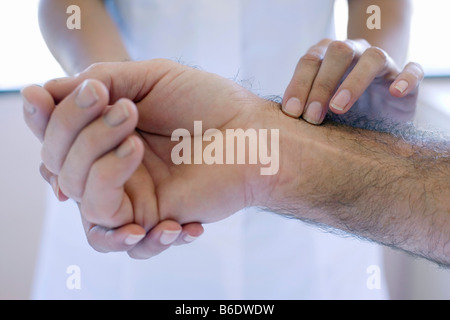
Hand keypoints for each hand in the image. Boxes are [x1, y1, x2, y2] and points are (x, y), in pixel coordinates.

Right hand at [22, 59, 276, 258]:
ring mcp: (132, 194)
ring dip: (101, 169)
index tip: (56, 96)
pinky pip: (119, 239)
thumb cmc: (207, 102)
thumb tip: (46, 92)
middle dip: (84, 133)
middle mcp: (112, 164)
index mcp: (107, 131)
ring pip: (82, 198)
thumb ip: (100, 80)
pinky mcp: (153, 219)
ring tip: (139, 147)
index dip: (48, 119)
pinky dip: (134, 230)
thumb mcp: (150, 77)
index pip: (56, 133)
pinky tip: (171, 217)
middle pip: (61, 164)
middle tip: (126, 111)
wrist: (252, 134)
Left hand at [282, 38, 423, 123]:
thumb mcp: (316, 110)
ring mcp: (382, 64)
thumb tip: (276, 123)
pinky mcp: (405, 78)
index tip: (291, 112)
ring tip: (339, 108)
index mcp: (327, 57)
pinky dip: (406, 78)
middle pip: (338, 52)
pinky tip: (395, 93)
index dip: (299, 84)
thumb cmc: (337, 112)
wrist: (373, 114)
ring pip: (373, 58)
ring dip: (354, 81)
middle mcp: (354, 53)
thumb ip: (301, 108)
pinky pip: (412, 70)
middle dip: (321, 84)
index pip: (310, 61)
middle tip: (312, 117)